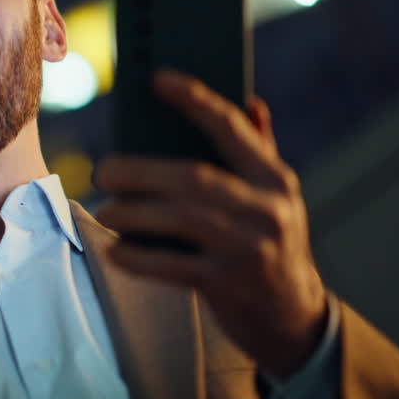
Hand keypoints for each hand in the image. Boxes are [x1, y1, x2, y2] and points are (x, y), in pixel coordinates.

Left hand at [95, 70, 326, 377]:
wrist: (294, 319)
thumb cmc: (270, 246)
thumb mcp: (276, 199)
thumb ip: (260, 152)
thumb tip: (252, 102)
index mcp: (276, 180)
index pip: (232, 128)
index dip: (195, 100)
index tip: (157, 79)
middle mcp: (268, 210)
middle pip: (194, 178)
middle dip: (141, 171)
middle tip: (104, 171)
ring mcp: (250, 250)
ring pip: (182, 219)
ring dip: (134, 212)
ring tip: (106, 209)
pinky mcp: (229, 286)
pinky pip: (173, 266)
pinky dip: (139, 257)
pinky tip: (116, 249)